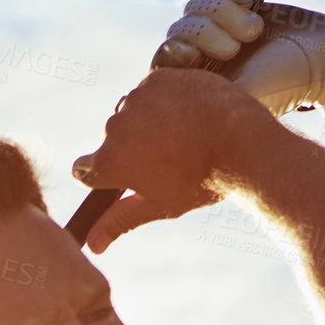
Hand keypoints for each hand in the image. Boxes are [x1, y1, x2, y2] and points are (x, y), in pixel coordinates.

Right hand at [70, 66, 268, 253]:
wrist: (241, 142)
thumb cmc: (200, 181)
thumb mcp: (159, 206)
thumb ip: (119, 221)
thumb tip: (92, 245)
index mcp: (111, 162)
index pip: (83, 171)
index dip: (101, 178)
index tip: (120, 180)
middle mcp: (115, 127)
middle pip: (111, 142)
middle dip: (130, 150)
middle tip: (166, 161)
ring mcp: (137, 99)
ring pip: (131, 114)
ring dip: (147, 123)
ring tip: (181, 138)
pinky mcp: (158, 78)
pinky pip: (151, 92)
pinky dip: (164, 103)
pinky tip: (187, 116)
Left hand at [153, 0, 324, 119]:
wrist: (321, 56)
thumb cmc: (281, 85)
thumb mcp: (236, 100)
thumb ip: (197, 101)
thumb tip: (159, 105)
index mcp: (197, 89)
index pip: (161, 65)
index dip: (174, 55)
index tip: (197, 59)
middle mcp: (202, 61)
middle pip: (175, 32)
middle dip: (206, 33)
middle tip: (238, 47)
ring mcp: (215, 31)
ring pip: (193, 7)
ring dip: (223, 13)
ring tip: (253, 31)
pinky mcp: (230, 5)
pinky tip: (251, 5)